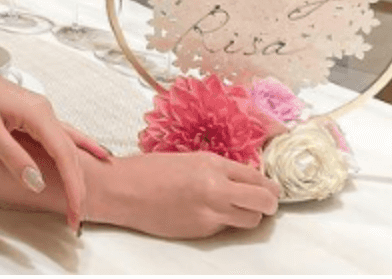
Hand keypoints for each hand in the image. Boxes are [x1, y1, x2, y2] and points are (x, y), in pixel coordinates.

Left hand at [0, 55, 109, 231]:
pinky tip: (95, 152)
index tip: (74, 213)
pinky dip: (77, 149)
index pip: (64, 155)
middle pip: (69, 153)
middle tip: (76, 218)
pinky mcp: (31, 114)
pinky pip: (61, 136)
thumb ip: (12, 156)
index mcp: (37, 113)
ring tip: (83, 198)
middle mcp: (44, 110)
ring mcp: (39, 111)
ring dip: (76, 172)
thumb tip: (37, 184)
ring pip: (67, 145)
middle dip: (76, 186)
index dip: (72, 186)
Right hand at [88, 151, 281, 238]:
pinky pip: (225, 228)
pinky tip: (205, 212)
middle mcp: (216, 188)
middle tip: (264, 202)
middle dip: (268, 203)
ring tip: (234, 208)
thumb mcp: (187, 159)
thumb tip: (243, 180)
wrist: (122, 190)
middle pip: (265, 202)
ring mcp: (210, 213)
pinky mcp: (201, 231)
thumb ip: (217, 169)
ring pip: (251, 220)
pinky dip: (222, 222)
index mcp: (211, 164)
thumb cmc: (147, 171)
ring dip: (248, 215)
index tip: (269, 188)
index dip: (268, 185)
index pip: (257, 177)